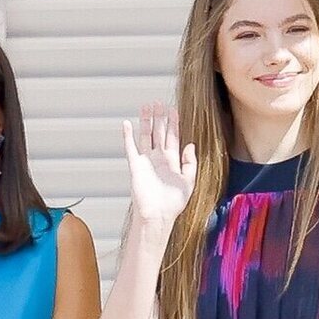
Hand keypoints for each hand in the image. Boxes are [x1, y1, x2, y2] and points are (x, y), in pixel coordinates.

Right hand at [121, 102, 197, 227]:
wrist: (158, 215)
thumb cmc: (174, 203)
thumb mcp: (189, 181)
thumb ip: (190, 162)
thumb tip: (190, 144)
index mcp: (173, 161)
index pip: (173, 137)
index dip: (174, 123)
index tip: (173, 110)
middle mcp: (159, 158)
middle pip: (159, 133)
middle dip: (159, 118)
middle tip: (158, 103)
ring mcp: (146, 161)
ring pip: (146, 136)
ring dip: (146, 121)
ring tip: (146, 106)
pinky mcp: (135, 165)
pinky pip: (131, 147)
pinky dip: (128, 135)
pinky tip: (127, 124)